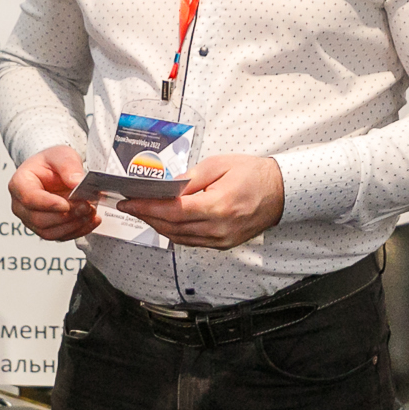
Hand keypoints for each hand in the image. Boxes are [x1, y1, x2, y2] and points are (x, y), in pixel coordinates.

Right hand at [10, 145, 99, 241]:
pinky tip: (90, 221)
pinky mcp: (45, 229)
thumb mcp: (62, 155)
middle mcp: (21, 205)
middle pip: (39, 219)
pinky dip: (77, 231)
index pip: (29, 198)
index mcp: (20, 183)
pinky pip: (60, 236)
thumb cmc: (51, 163)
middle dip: (66, 215)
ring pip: (49, 232)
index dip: (49, 204)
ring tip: (90, 212)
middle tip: (85, 206)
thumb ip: (68, 166)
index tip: (67, 204)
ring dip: (73, 225)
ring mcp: (31, 219)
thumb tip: (76, 182)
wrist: (54, 172)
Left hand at [130, 155, 282, 249]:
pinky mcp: (223, 244)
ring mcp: (221, 240)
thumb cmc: (252, 174)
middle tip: (130, 205)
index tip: (128, 202)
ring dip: (158, 225)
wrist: (281, 192)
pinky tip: (164, 221)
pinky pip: (191, 241)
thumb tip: (165, 188)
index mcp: (218, 206)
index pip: (172, 211)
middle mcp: (218, 228)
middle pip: (171, 227)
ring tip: (143, 212)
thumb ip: (189, 179)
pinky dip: (174, 232)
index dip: (146, 208)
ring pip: (179, 238)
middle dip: (147, 216)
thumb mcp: (218, 165)